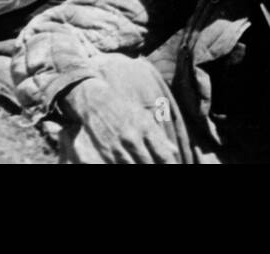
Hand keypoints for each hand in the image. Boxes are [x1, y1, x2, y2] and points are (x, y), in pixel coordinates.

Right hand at [61, 79, 179, 163]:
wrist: (95, 101)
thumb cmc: (123, 109)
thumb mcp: (143, 117)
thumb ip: (159, 136)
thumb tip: (174, 150)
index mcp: (146, 128)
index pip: (163, 155)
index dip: (171, 165)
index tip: (174, 167)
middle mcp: (133, 138)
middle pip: (150, 164)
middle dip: (155, 167)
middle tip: (156, 166)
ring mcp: (118, 146)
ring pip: (134, 167)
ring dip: (140, 167)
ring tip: (142, 162)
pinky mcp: (105, 152)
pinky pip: (119, 166)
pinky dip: (126, 165)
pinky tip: (131, 162)